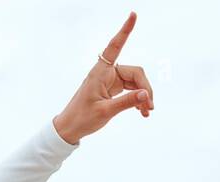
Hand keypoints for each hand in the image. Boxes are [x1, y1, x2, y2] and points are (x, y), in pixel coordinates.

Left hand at [52, 11, 154, 144]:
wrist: (69, 130)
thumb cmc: (81, 118)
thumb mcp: (105, 111)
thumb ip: (126, 102)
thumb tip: (145, 94)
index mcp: (101, 72)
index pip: (115, 46)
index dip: (125, 30)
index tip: (133, 14)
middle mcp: (106, 73)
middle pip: (135, 72)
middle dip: (145, 88)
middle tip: (150, 106)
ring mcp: (110, 81)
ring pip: (135, 82)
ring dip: (142, 96)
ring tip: (147, 112)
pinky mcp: (112, 89)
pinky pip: (130, 89)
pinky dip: (137, 99)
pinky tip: (141, 111)